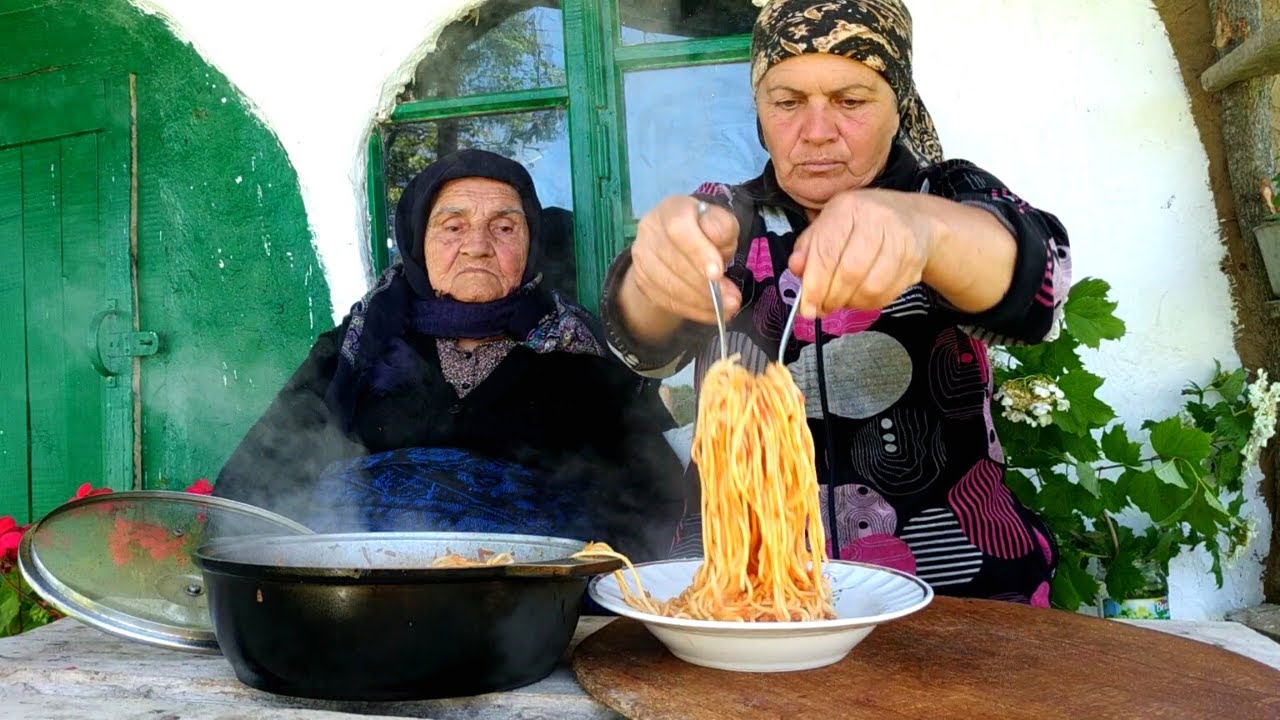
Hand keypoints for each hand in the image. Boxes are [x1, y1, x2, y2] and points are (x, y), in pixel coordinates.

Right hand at [625, 195, 740, 325]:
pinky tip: (712, 313)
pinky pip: (665, 300)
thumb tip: (717, 241)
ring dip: (701, 302)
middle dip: (705, 286)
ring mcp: (641, 256)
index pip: (679, 228)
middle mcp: (650, 229)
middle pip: (674, 261)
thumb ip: (722, 227)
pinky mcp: (642, 280)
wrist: (682, 245)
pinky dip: (692, 310)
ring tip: (727, 309)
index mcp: (672, 208)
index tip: (717, 273)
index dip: (697, 252)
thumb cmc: (707, 231)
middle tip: (733, 300)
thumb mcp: (722, 223)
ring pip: (668, 285)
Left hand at [788, 189, 934, 317]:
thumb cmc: (863, 223)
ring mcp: (899, 238)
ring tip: (842, 301)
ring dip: (850, 303)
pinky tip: (860, 297)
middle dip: (831, 298)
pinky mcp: (914, 259)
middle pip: (849, 272)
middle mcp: (876, 219)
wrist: (913, 219)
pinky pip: (886, 294)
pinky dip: (868, 304)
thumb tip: (796, 268)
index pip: (826, 253)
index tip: (806, 307)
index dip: (814, 286)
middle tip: (822, 307)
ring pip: (870, 287)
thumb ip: (809, 247)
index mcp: (847, 207)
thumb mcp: (829, 225)